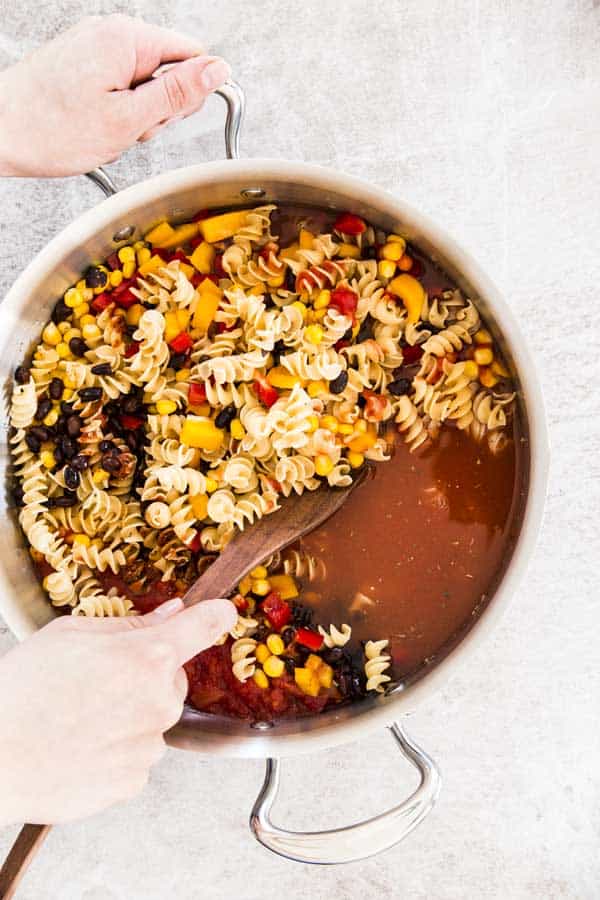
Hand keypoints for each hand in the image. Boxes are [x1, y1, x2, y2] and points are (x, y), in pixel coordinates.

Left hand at [0, 14, 230, 177]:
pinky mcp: (84, 65)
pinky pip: (121, 89)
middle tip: (130, 127)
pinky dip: (117, 113)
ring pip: (145, 86)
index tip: (169, 116)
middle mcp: (111, 34)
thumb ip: (178, 94)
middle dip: (159, 110)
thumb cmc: (50, 129)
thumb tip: (217, 72)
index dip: (191, 93)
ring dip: (137, 117)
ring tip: (109, 128)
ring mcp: (95, 48)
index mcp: (126, 38)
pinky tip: (98, 125)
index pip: (192, 54)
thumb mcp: (128, 119)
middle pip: (170, 72)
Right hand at [0, 596, 235, 824]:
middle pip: (171, 678)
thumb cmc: (22, 692)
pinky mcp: (134, 781)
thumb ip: (129, 624)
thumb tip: (169, 614)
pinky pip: (137, 755)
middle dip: (146, 674)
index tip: (223, 613)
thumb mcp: (70, 635)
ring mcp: (148, 746)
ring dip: (130, 714)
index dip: (215, 615)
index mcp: (147, 656)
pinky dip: (117, 749)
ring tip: (79, 716)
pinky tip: (81, 743)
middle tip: (98, 680)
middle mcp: (158, 701)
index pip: (203, 627)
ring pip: (154, 719)